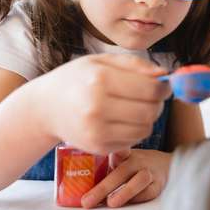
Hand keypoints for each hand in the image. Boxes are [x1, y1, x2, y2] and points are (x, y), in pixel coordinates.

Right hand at [28, 54, 170, 154]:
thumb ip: (135, 64)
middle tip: (153, 97)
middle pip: (150, 111)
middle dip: (158, 104)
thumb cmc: (77, 79)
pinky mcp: (97, 147)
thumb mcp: (101, 61)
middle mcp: (96, 107)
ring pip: (145, 129)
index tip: (164, 86)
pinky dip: (134, 131)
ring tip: (136, 108)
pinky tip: (122, 120)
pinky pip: (132, 141)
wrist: (44, 108)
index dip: (164, 88)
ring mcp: (96, 131)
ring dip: (148, 119)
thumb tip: (165, 74)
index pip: (150, 89)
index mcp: (99, 80)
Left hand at [81, 149, 171, 208]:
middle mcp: (137, 161)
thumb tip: (69, 174)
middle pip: (121, 172)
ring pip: (139, 180)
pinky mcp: (158, 185)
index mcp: (125, 154)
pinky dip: (138, 198)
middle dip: (103, 188)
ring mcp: (150, 172)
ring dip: (125, 192)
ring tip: (111, 203)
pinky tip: (127, 204)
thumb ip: (102, 163)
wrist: (165, 165)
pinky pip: (150, 192)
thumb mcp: (121, 158)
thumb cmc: (135, 164)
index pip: (116, 151)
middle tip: (87, 201)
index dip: (107, 153)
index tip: (94, 154)